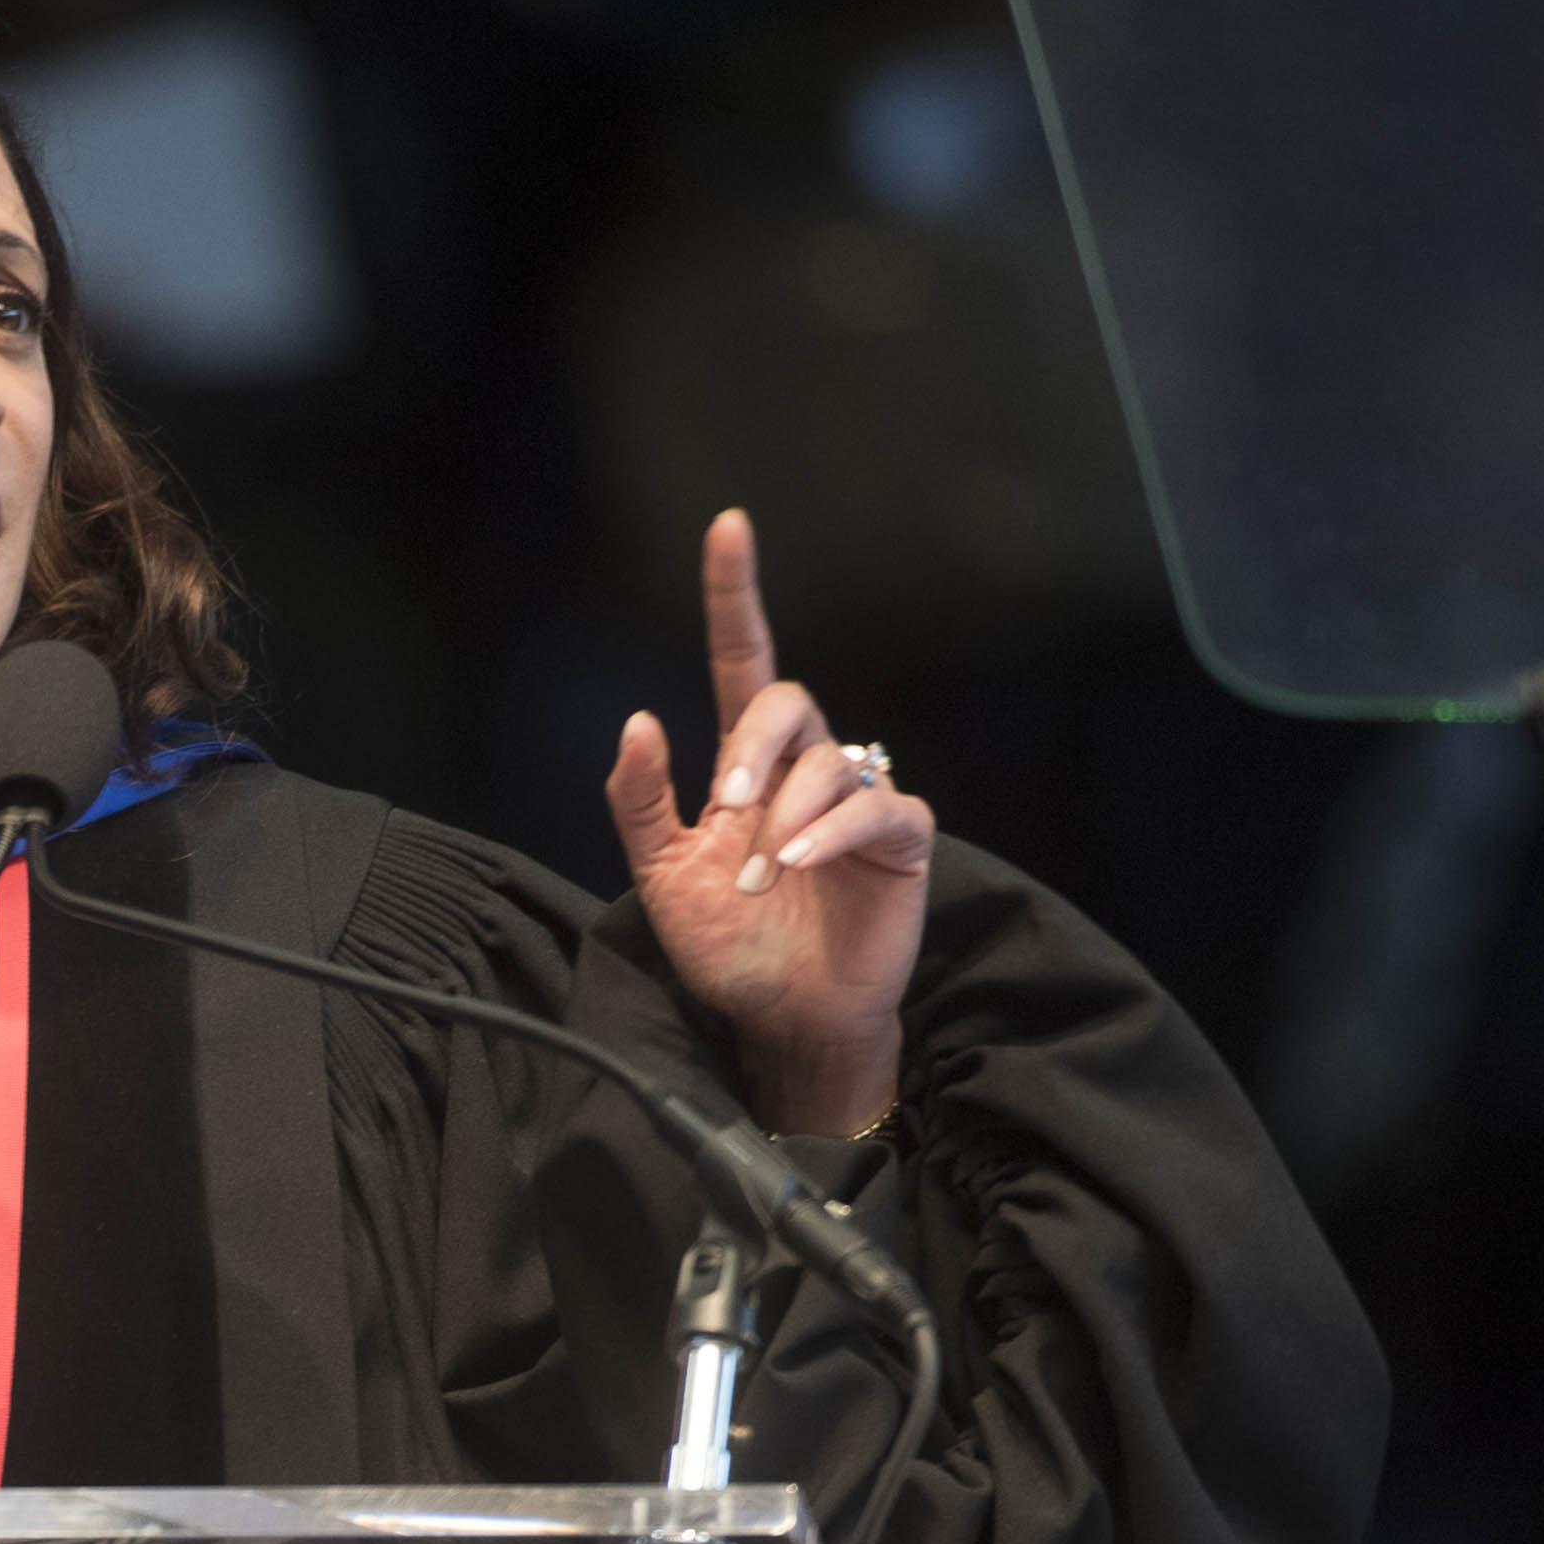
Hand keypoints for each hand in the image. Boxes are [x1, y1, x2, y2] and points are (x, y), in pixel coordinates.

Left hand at [603, 510, 930, 1137]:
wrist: (782, 1017)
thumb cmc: (729, 946)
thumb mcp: (661, 875)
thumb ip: (641, 801)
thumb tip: (639, 720)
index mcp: (748, 765)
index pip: (743, 662)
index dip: (734, 595)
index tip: (727, 527)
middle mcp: (806, 768)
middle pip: (788, 703)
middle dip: (751, 748)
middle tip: (724, 811)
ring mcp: (859, 798)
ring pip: (830, 761)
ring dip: (782, 819)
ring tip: (759, 878)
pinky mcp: (903, 839)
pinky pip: (879, 808)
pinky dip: (831, 831)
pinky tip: (798, 861)